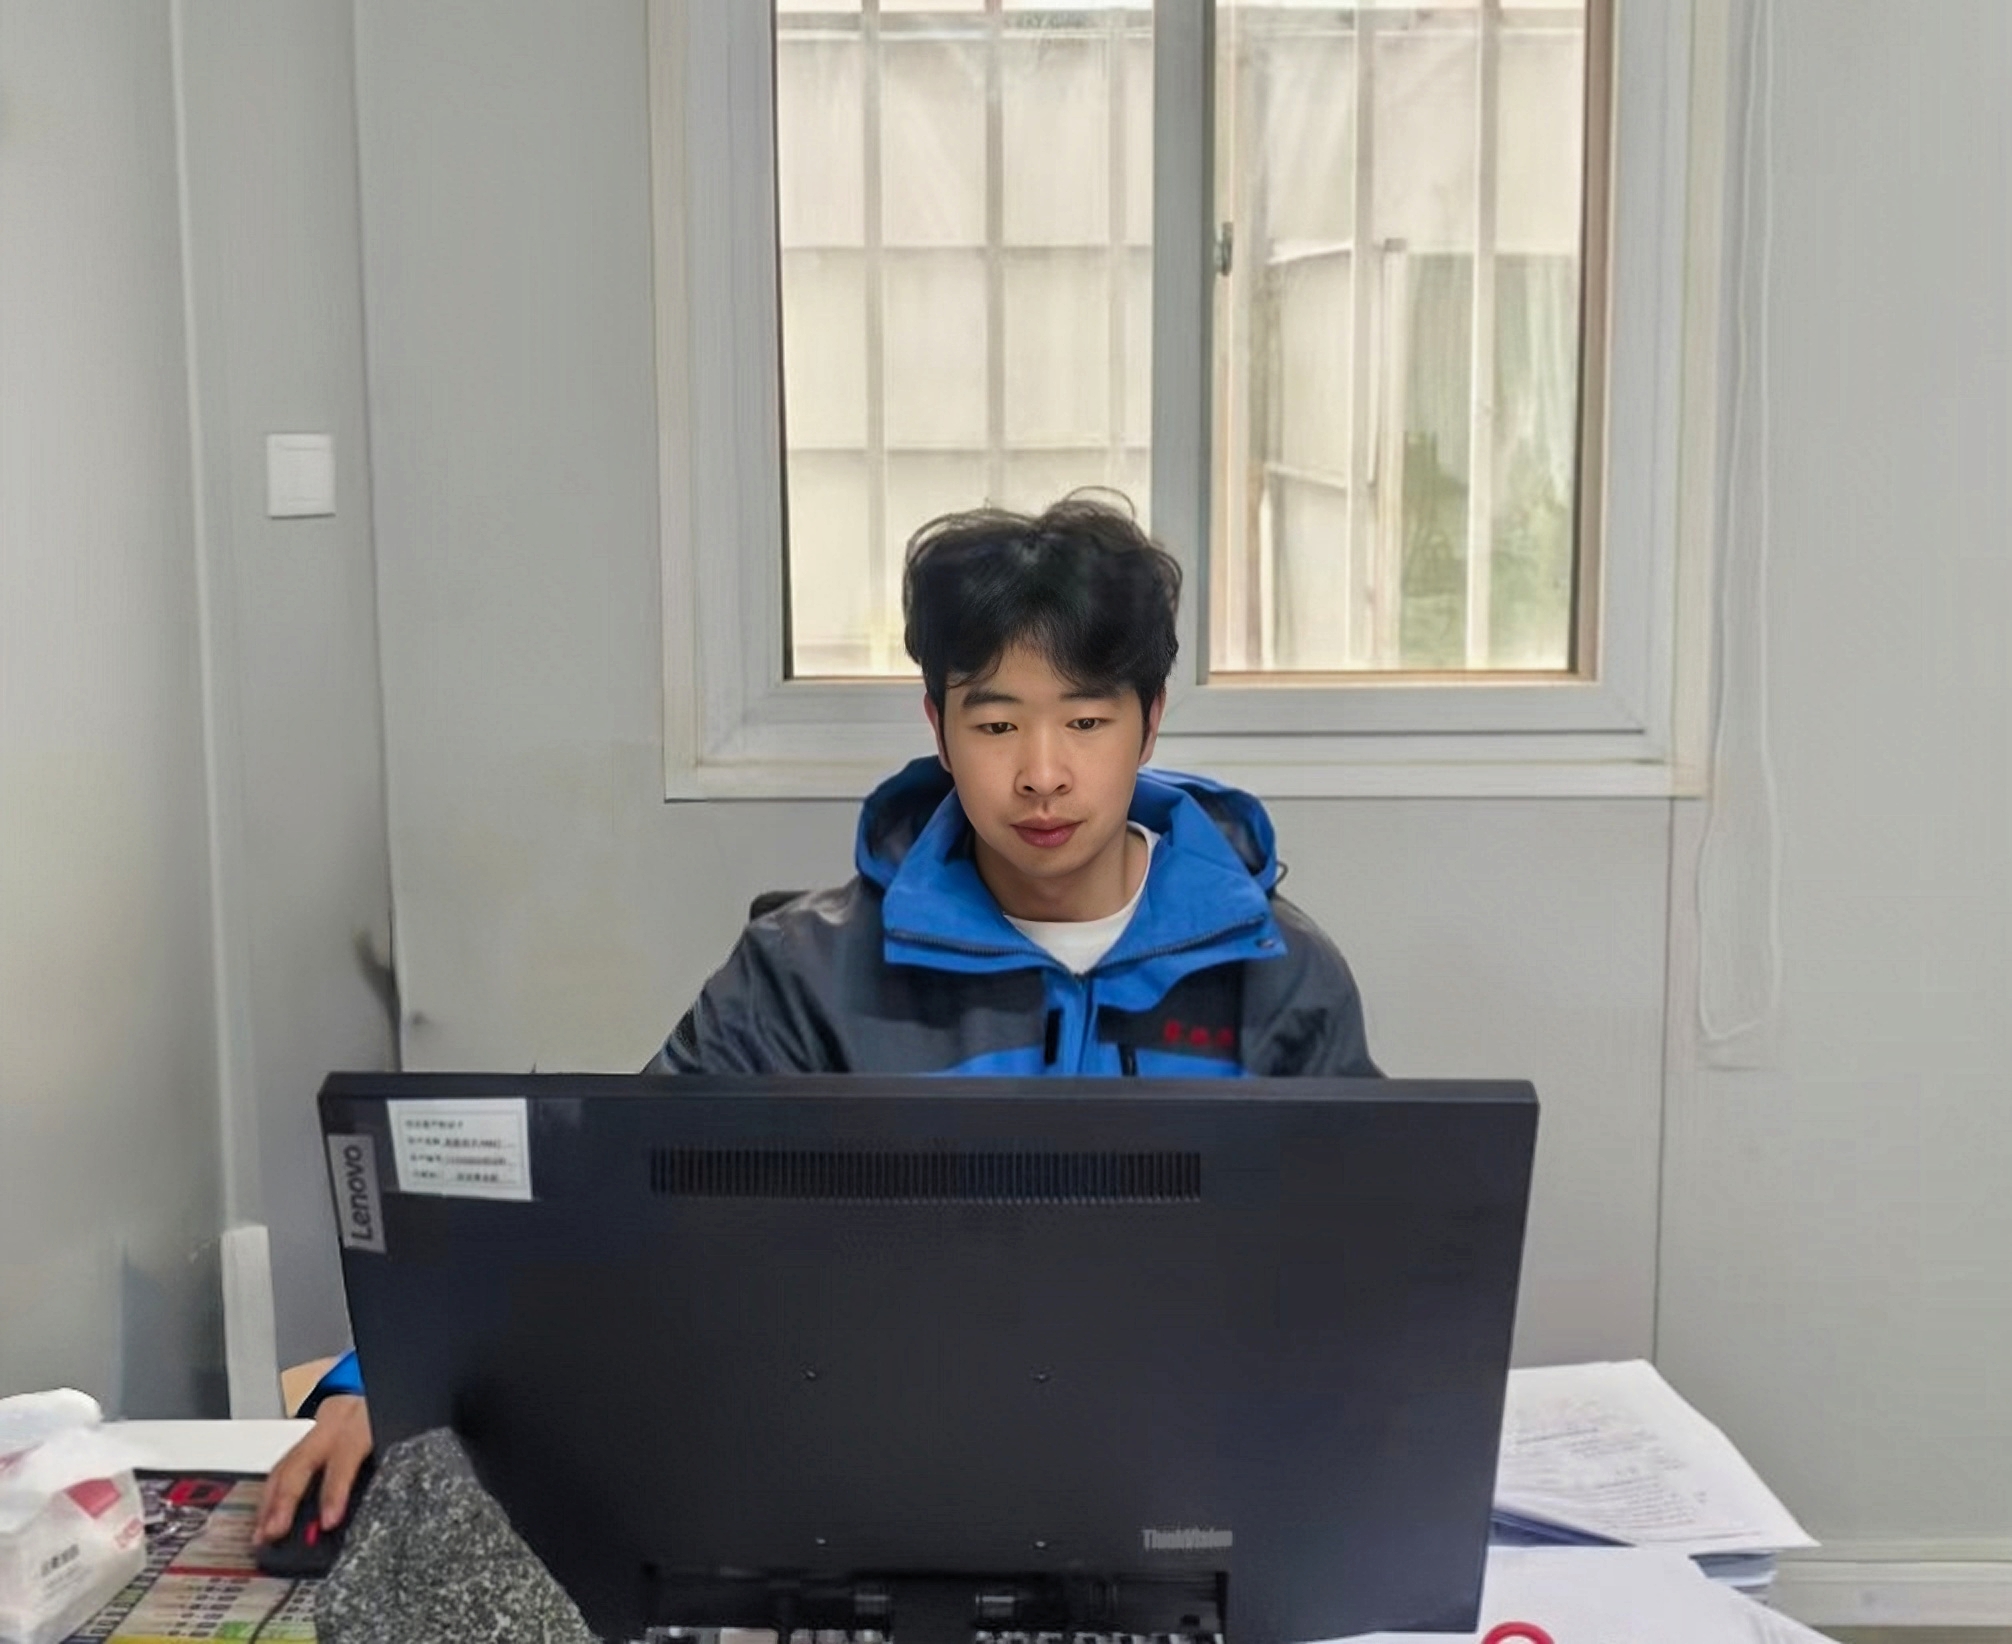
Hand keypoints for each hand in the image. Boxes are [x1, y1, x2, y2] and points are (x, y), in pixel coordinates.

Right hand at [254, 1395, 373, 1542]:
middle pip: (300, 1462)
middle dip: (284, 1499)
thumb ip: (375, 1469)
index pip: (344, 1459)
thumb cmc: (383, 1418)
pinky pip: (282, 1464)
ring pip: (284, 1464)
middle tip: (274, 1531)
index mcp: (359, 1427)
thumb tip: (358, 1508)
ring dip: (269, 1501)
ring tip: (260, 1532)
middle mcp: (332, 1426)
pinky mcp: (307, 1437)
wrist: (378, 1386)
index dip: (335, 1492)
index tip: (328, 1521)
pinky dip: (270, 1492)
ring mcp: (316, 1429)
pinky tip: (264, 1514)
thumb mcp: (390, 1439)